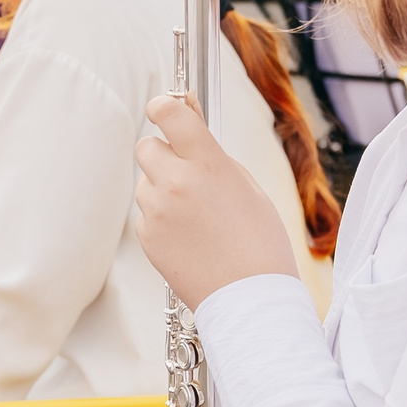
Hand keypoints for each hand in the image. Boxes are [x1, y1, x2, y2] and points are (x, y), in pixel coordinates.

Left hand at [134, 94, 296, 307]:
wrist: (249, 300)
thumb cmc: (260, 243)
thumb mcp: (247, 187)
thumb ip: (214, 153)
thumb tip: (189, 117)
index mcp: (208, 165)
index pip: (170, 114)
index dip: (163, 105)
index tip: (164, 108)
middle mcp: (176, 184)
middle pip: (146, 145)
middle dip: (163, 152)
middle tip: (187, 171)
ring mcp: (157, 212)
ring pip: (146, 182)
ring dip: (163, 189)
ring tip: (197, 216)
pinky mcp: (146, 237)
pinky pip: (146, 213)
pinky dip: (161, 219)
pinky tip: (189, 237)